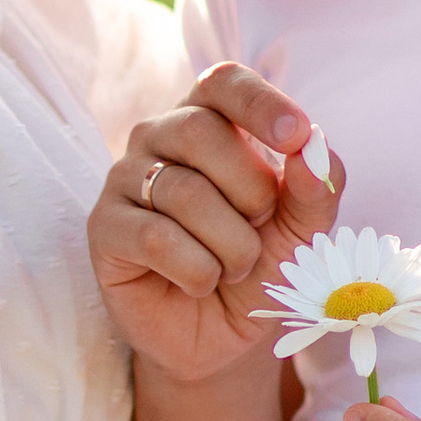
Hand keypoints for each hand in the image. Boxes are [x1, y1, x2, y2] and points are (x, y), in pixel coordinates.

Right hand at [92, 61, 344, 386]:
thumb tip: (313, 145)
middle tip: (259, 227)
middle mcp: (159, 136)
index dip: (260, 103)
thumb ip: (315, 186)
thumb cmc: (257, 268)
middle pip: (202, 131)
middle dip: (250, 190)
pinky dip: (197, 270)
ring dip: (230, 245)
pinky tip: (201, 283)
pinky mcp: (104, 227)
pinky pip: (155, 237)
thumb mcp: (302, 229)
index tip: (296, 136)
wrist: (218, 337)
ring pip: (183, 192)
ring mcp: (124, 179)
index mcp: (209, 119)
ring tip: (233, 268)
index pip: (224, 82)